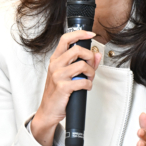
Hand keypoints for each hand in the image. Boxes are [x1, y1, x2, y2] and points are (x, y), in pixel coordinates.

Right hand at [31, 30, 100, 145]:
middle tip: (91, 66)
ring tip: (89, 78)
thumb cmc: (57, 92)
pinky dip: (89, 84)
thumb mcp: (68, 75)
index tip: (91, 34)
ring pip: (82, 65)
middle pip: (77, 50)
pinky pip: (83, 81)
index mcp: (56, 59)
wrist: (48, 111)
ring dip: (91, 72)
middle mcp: (55, 65)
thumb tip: (97, 55)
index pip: (66, 39)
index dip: (80, 34)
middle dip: (90, 57)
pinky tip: (86, 87)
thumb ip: (83, 64)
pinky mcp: (62, 87)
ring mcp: (57, 75)